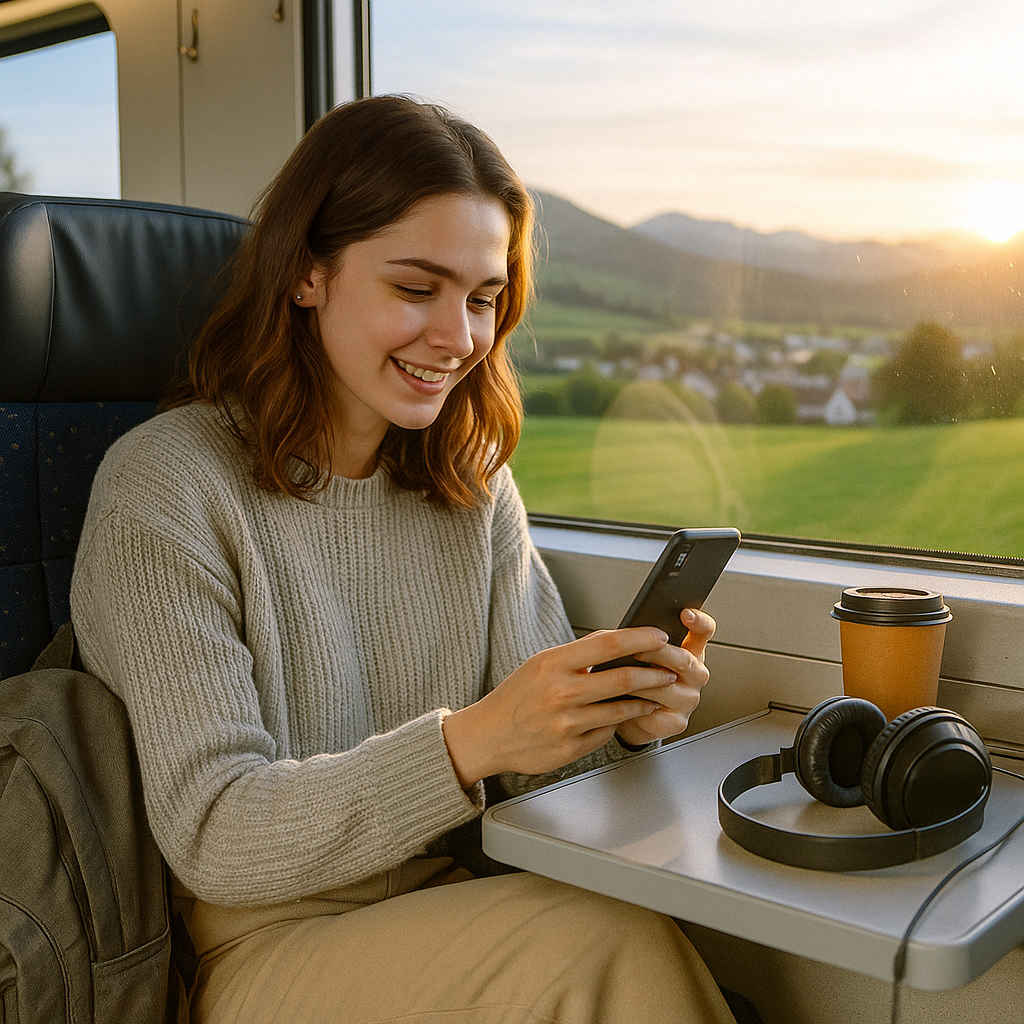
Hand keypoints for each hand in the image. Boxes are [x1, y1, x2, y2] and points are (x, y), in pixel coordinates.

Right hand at [442, 626, 678, 787]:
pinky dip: (616, 724)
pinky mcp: (570, 748)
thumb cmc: (516, 696)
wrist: (488, 735)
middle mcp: (561, 692)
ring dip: (644, 702)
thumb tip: (614, 640)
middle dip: (653, 674)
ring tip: (654, 695)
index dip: (640, 638)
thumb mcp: (540, 664)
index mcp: (553, 664)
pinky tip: (620, 718)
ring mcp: (566, 723)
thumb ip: (577, 654)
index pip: (607, 644)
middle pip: (622, 679)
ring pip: (621, 710)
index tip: (659, 636)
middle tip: (669, 670)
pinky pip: (606, 733)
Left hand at [612, 607, 715, 748]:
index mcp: (691, 652)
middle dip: (656, 653)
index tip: (686, 613)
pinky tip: (621, 702)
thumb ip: (644, 641)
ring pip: (663, 686)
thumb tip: (630, 631)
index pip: (704, 631)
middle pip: (683, 659)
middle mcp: (695, 675)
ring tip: (615, 677)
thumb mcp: (643, 655)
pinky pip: (653, 712)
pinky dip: (633, 706)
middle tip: (635, 650)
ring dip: (636, 681)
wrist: (632, 716)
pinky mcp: (676, 722)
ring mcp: (688, 699)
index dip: (698, 621)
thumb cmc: (638, 679)